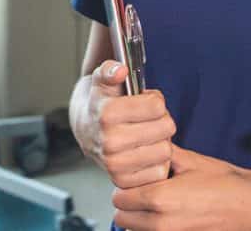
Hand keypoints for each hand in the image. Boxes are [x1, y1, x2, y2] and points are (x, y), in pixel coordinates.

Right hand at [72, 60, 176, 187]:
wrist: (84, 127)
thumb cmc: (99, 102)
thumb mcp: (102, 79)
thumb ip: (110, 69)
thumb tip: (120, 71)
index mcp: (106, 114)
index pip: (157, 106)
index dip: (155, 101)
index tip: (144, 102)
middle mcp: (109, 142)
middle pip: (166, 128)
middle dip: (161, 120)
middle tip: (147, 120)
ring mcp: (115, 164)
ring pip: (165, 151)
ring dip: (160, 142)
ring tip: (146, 135)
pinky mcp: (123, 181)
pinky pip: (159, 171)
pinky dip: (156, 162)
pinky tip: (144, 152)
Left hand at [111, 147, 250, 230]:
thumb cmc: (226, 184)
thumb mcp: (190, 161)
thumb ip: (162, 154)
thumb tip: (146, 144)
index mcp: (159, 199)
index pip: (119, 198)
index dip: (125, 186)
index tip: (136, 179)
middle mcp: (160, 224)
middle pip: (121, 217)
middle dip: (129, 203)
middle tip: (144, 190)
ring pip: (134, 229)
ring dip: (139, 217)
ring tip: (158, 202)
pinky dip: (153, 226)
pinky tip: (169, 213)